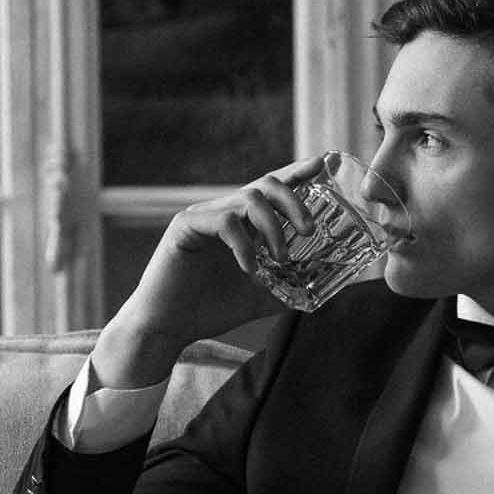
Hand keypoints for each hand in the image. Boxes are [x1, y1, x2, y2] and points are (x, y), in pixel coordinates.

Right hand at [92, 156, 325, 386]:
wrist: (169, 327)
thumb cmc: (211, 309)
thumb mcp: (262, 297)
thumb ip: (289, 287)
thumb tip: (325, 289)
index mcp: (243, 223)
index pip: (273, 189)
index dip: (297, 173)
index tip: (322, 165)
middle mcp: (225, 212)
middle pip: (266, 184)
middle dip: (294, 202)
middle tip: (308, 231)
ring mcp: (204, 216)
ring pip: (248, 198)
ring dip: (273, 227)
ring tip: (279, 259)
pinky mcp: (186, 226)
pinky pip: (224, 221)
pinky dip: (243, 244)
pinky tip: (248, 269)